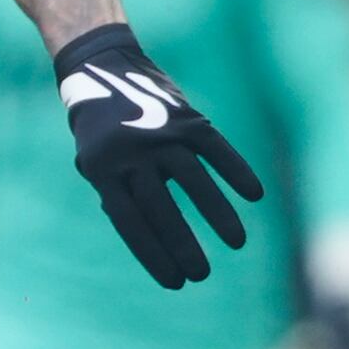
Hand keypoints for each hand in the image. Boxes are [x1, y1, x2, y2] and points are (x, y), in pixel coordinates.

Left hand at [52, 23, 263, 287]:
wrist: (102, 65)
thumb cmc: (97, 126)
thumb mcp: (93, 161)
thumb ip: (116, 194)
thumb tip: (146, 236)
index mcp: (102, 170)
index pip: (130, 223)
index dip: (152, 254)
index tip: (174, 283)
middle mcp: (131, 154)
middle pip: (161, 209)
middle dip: (183, 245)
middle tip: (202, 275)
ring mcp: (161, 134)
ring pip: (194, 181)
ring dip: (217, 214)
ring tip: (236, 244)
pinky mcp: (187, 118)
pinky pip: (217, 149)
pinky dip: (237, 170)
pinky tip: (255, 195)